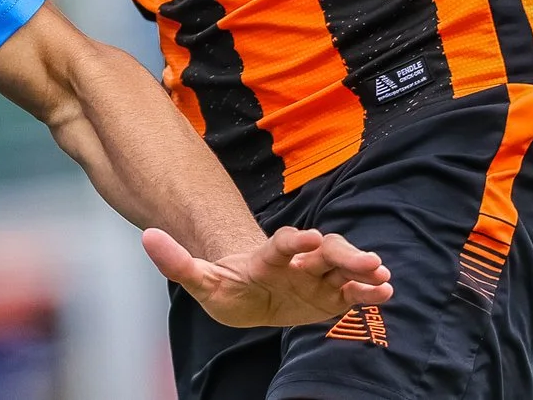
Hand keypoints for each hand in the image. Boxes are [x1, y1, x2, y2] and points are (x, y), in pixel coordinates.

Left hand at [143, 225, 391, 327]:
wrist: (246, 296)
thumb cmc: (226, 285)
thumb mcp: (199, 280)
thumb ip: (176, 262)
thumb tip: (146, 236)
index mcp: (268, 256)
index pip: (284, 243)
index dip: (296, 241)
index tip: (310, 239)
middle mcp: (298, 261)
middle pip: (324, 251)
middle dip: (344, 254)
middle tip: (369, 261)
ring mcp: (317, 277)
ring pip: (344, 268)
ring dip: (362, 270)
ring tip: (383, 276)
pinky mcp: (331, 296)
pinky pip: (353, 292)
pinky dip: (369, 292)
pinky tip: (385, 294)